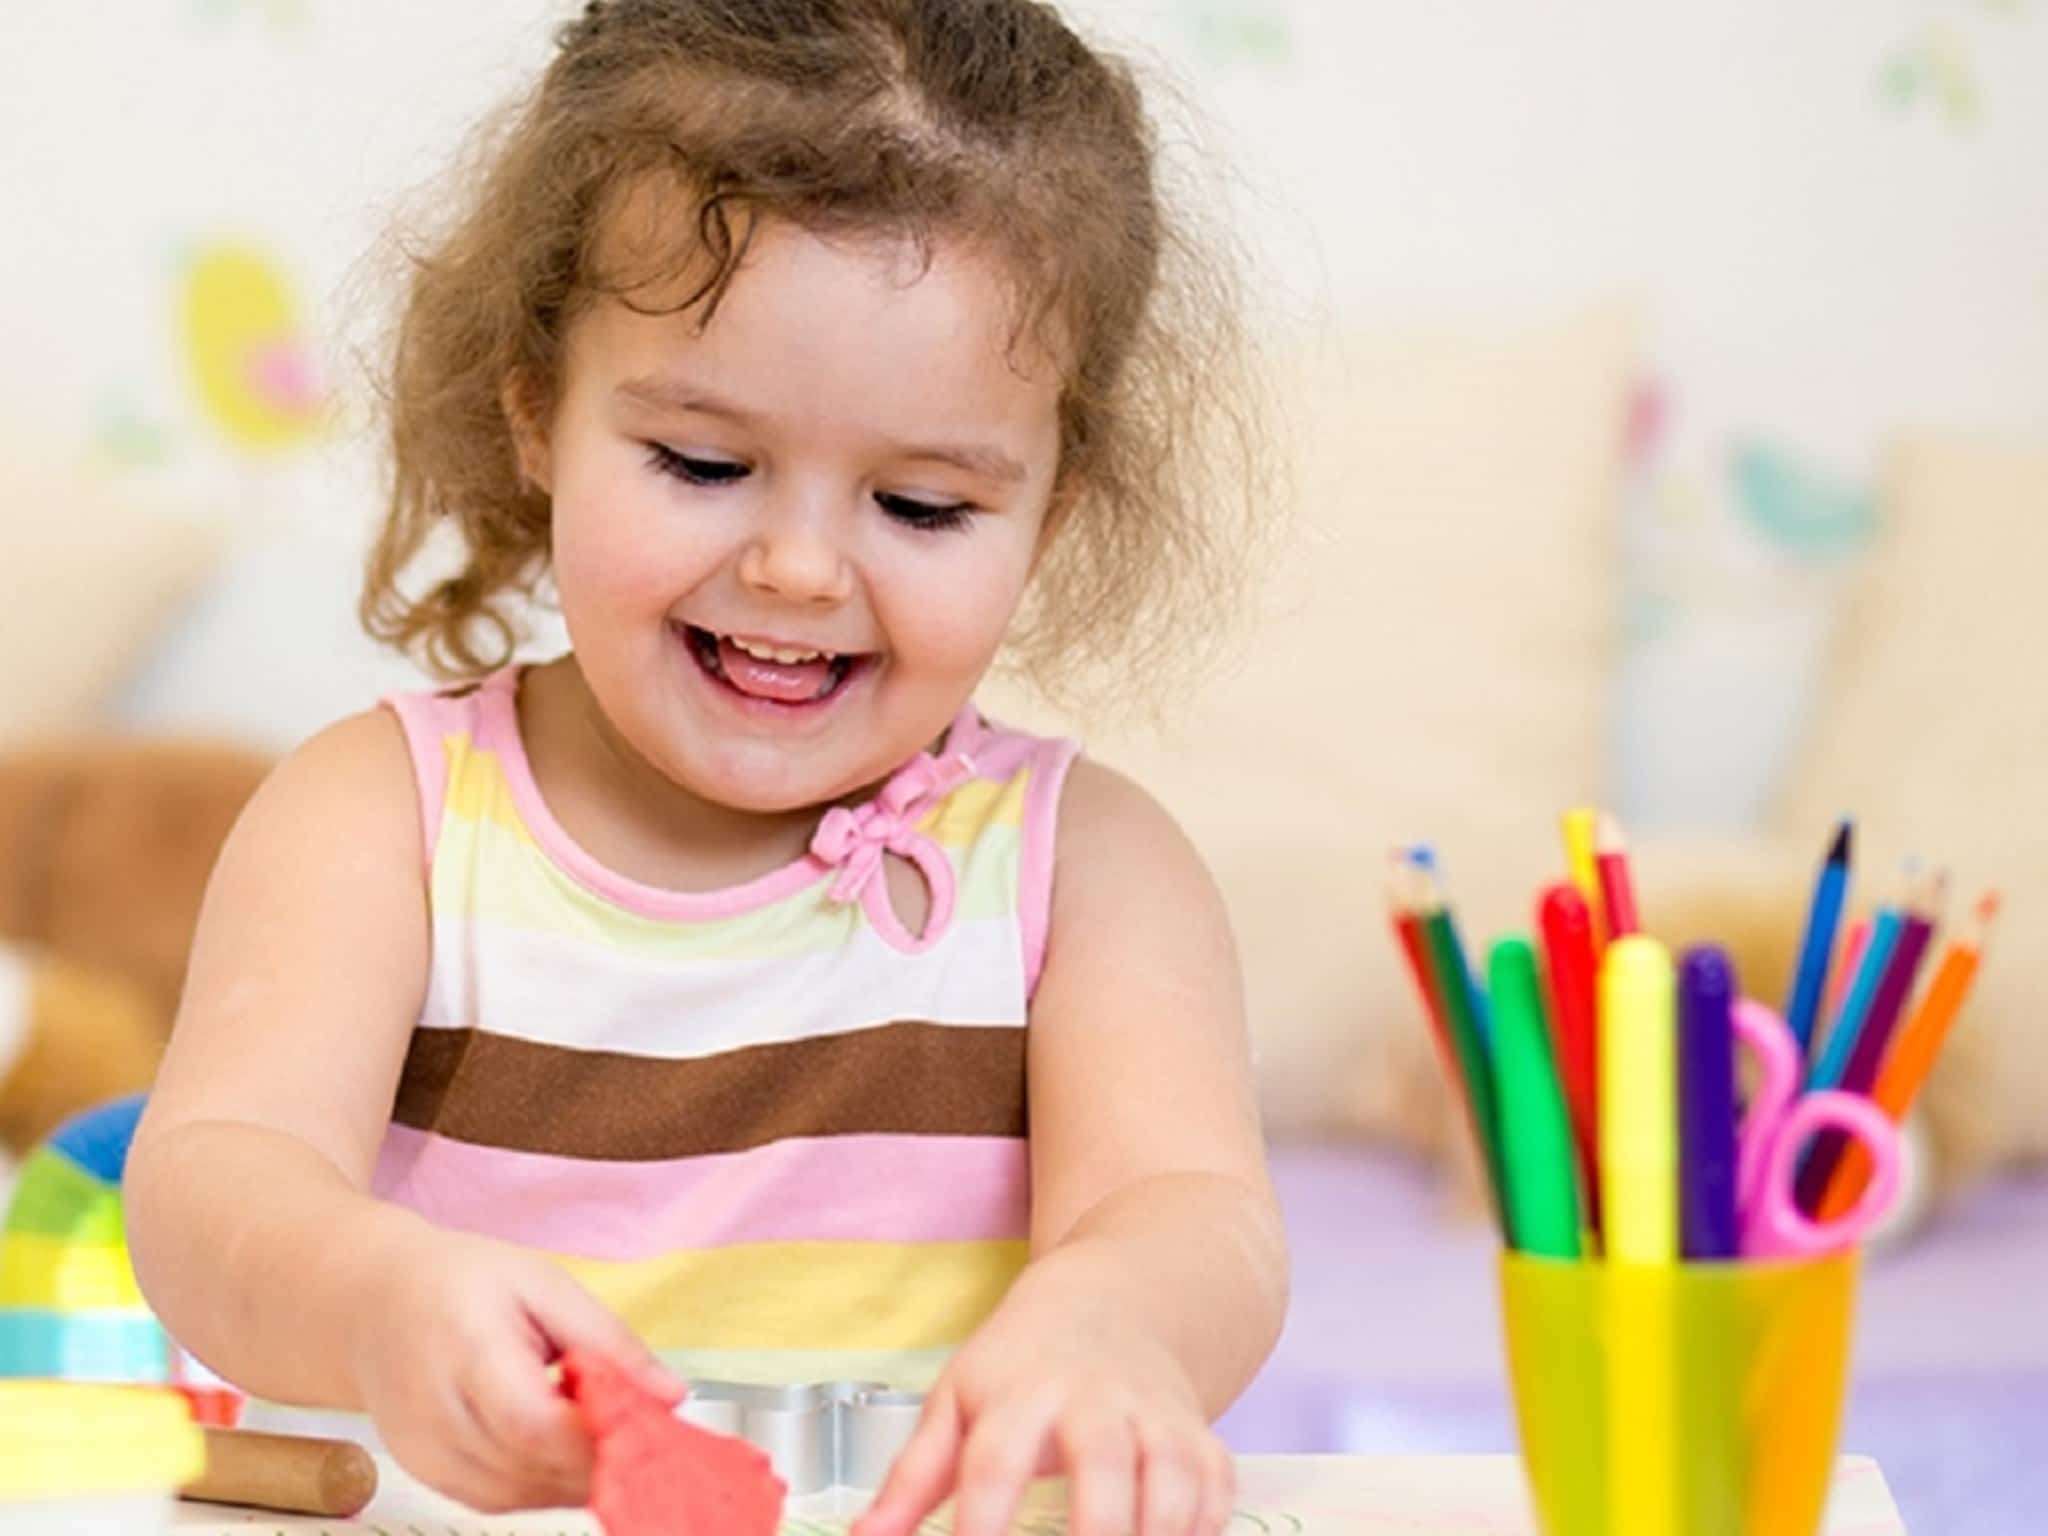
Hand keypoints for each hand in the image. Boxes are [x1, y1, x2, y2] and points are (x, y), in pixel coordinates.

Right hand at [346, 1228, 681, 1511]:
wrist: (374, 1303)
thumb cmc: (459, 1282)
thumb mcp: (544, 1284)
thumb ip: (606, 1340)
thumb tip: (669, 1394)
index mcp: (465, 1349)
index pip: (533, 1422)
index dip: (596, 1439)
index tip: (649, 1427)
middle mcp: (433, 1412)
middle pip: (528, 1467)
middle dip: (597, 1460)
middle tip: (642, 1433)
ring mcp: (422, 1452)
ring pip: (515, 1495)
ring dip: (572, 1479)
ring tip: (602, 1435)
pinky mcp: (425, 1475)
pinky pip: (494, 1501)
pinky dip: (541, 1486)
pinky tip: (563, 1453)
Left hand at [851, 1291, 1233, 1535]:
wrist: (1110, 1298)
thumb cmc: (1022, 1362)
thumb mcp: (959, 1400)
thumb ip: (914, 1476)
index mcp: (1021, 1393)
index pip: (996, 1460)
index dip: (983, 1521)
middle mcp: (1093, 1399)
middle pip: (1103, 1461)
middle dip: (1097, 1528)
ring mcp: (1153, 1414)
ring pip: (1174, 1471)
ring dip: (1162, 1530)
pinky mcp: (1198, 1433)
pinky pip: (1218, 1481)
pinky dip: (1208, 1523)